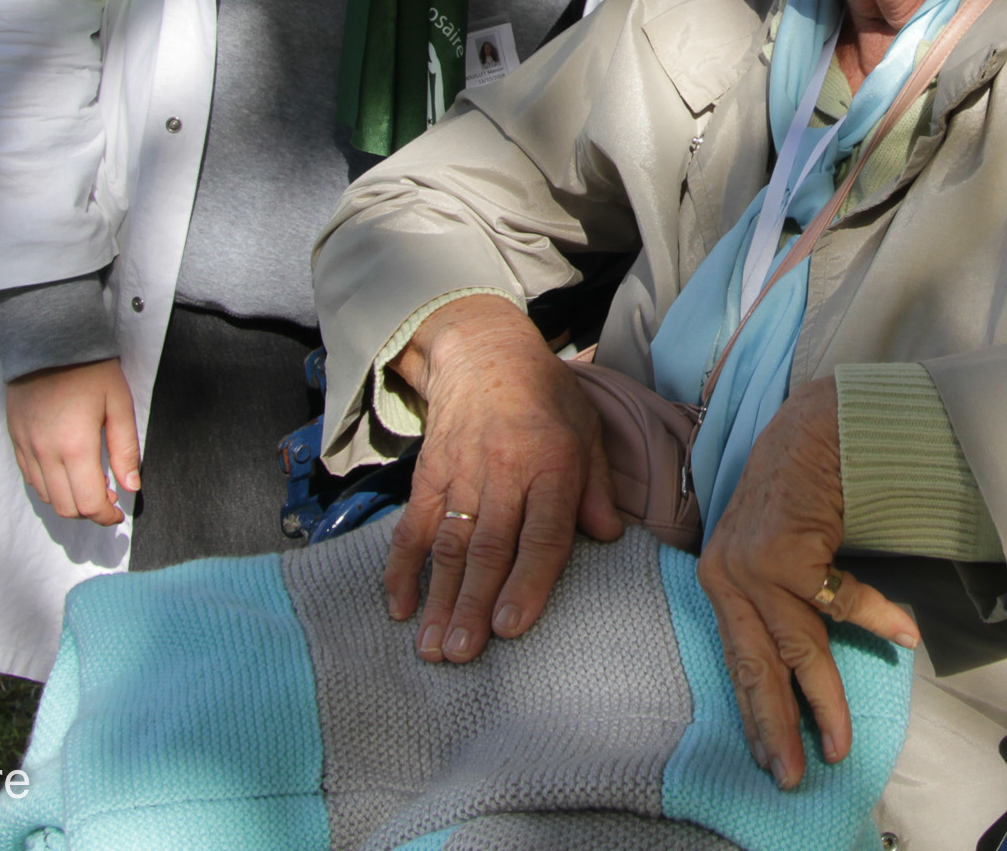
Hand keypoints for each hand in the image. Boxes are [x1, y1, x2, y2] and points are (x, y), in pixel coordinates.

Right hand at [5, 358, 139, 526]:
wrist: (48, 340)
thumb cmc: (89, 369)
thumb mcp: (119, 404)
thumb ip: (125, 449)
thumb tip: (132, 486)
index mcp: (75, 447)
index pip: (88, 503)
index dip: (106, 516)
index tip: (118, 513)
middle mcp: (45, 453)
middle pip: (66, 507)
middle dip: (90, 513)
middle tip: (107, 501)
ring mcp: (26, 448)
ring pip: (46, 497)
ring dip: (69, 501)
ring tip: (89, 486)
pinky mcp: (15, 440)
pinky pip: (30, 478)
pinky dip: (50, 486)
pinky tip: (66, 473)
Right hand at [385, 295, 621, 662]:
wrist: (485, 351)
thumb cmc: (546, 397)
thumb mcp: (587, 430)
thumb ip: (596, 487)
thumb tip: (608, 538)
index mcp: (552, 464)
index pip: (541, 534)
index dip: (527, 584)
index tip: (511, 629)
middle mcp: (505, 471)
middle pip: (489, 548)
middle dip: (473, 606)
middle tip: (462, 655)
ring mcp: (461, 473)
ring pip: (449, 545)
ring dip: (438, 599)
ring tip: (432, 647)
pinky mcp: (428, 474)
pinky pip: (412, 526)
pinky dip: (401, 568)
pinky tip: (398, 606)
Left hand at [696, 378, 919, 788]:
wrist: (817, 422)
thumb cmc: (799, 483)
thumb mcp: (772, 547)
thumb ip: (779, 598)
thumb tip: (801, 661)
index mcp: (720, 580)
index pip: (739, 661)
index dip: (757, 711)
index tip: (771, 754)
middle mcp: (726, 577)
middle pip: (757, 669)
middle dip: (779, 726)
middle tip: (794, 775)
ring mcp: (752, 567)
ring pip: (797, 651)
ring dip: (823, 700)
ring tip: (840, 741)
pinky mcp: (784, 554)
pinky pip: (840, 603)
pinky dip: (876, 618)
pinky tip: (904, 635)